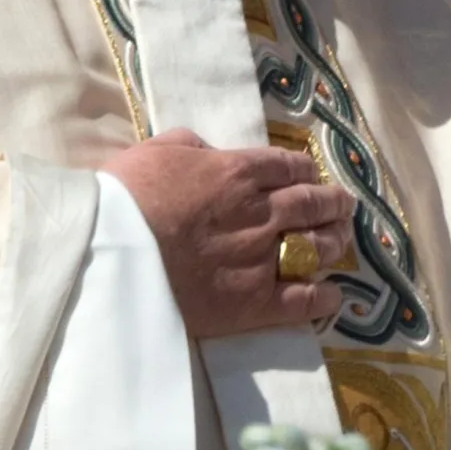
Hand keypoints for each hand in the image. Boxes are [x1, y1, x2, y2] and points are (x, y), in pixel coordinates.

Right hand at [105, 128, 353, 337]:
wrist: (108, 256)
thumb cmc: (125, 198)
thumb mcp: (158, 150)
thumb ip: (194, 146)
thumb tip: (213, 153)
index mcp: (239, 172)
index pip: (288, 166)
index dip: (305, 170)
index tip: (310, 175)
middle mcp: (260, 212)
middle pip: (312, 203)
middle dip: (331, 203)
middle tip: (342, 206)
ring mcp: (261, 259)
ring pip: (315, 247)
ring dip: (332, 242)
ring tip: (339, 241)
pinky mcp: (253, 304)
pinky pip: (302, 300)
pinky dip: (323, 297)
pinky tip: (331, 295)